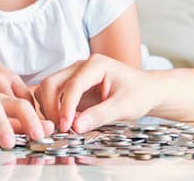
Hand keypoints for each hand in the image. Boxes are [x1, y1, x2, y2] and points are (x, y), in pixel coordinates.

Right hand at [34, 54, 160, 132]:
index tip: (65, 127)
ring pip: (48, 89)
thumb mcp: (124, 107)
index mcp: (96, 65)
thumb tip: (76, 126)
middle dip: (51, 107)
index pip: (72, 85)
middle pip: (52, 83)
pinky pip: (53, 97)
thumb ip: (100, 115)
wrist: (145, 91)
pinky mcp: (71, 87)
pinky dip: (53, 110)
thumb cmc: (138, 94)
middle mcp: (81, 66)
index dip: (66, 107)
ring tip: (62, 128)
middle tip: (60, 129)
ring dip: (49, 109)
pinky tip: (65, 123)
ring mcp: (74, 75)